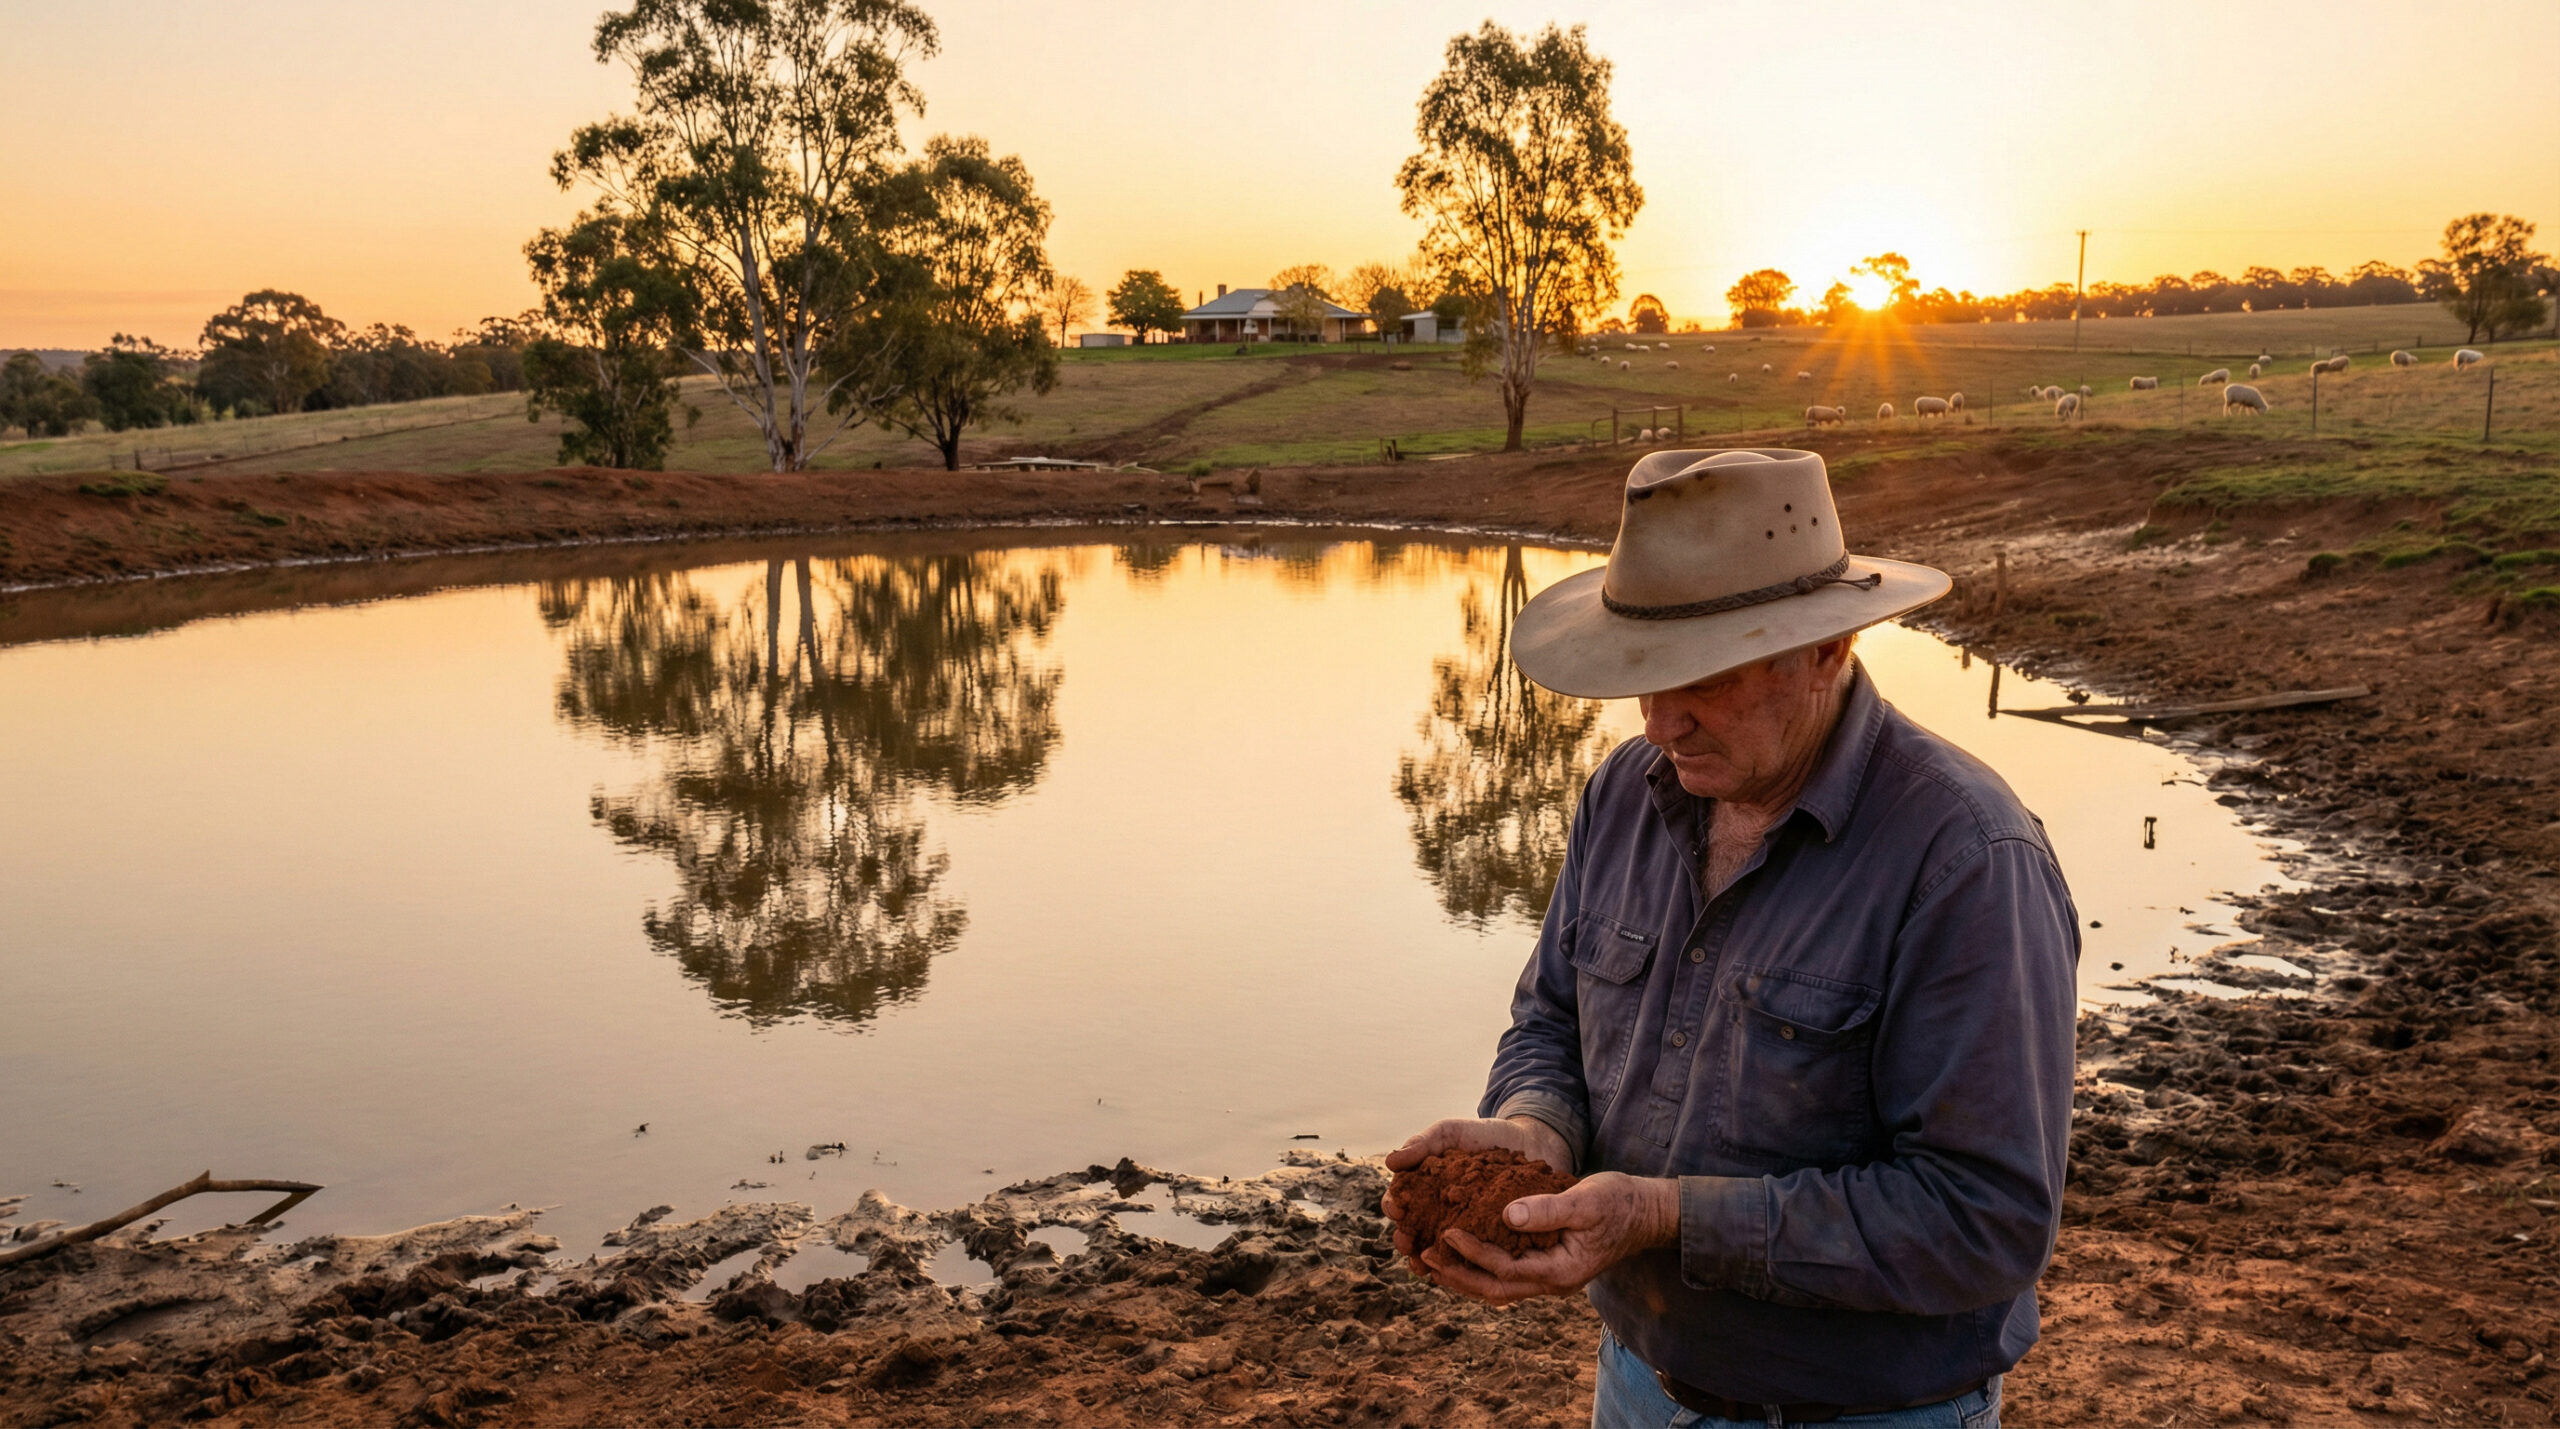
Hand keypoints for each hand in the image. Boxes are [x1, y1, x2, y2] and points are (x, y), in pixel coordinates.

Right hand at [1381, 1116, 1572, 1265]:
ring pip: (1435, 1250)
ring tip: (1424, 1269)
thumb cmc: (1481, 1136)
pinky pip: (1468, 1257)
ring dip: (1425, 1261)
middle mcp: (1435, 1211)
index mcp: (1421, 1187)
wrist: (1526, 1143)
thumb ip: (1422, 1143)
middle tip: (1407, 1245)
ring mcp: (1459, 1227)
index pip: (1398, 1200)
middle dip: (1405, 1240)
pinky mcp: (1484, 1238)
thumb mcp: (1449, 1133)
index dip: (1394, 1206)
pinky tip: (1457, 1272)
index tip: (1398, 1209)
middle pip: (1412, 1231)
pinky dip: (1459, 1266)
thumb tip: (1390, 1161)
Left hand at [1418, 1172, 1678, 1305]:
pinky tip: (1460, 1255)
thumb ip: (1548, 1210)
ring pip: (1499, 1288)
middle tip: (1424, 1257)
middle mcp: (1552, 1282)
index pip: (1506, 1269)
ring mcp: (1550, 1278)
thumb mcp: (1585, 1200)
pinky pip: (1507, 1276)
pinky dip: (1481, 1269)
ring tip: (1432, 1262)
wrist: (1646, 1212)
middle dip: (1459, 1276)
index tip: (1446, 1232)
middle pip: (1496, 1290)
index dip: (1474, 1252)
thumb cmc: (1619, 1202)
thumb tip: (1507, 1215)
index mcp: (1560, 1271)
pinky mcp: (1547, 1266)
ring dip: (1465, 1277)